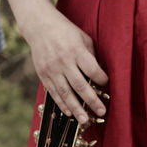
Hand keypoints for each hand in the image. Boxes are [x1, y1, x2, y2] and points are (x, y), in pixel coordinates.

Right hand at [24, 10, 109, 129]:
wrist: (39, 26)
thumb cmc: (66, 31)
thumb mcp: (83, 37)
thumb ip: (91, 55)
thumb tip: (101, 72)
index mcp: (76, 51)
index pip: (92, 69)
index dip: (101, 79)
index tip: (107, 85)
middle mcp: (64, 62)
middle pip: (80, 85)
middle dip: (92, 100)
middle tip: (102, 112)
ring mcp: (52, 69)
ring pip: (65, 93)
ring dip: (76, 108)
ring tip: (84, 120)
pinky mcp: (43, 74)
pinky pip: (53, 92)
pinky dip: (61, 103)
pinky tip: (69, 112)